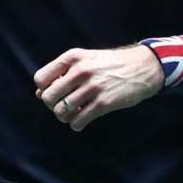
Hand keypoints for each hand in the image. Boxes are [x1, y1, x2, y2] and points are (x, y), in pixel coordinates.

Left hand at [34, 45, 163, 131]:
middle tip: (64, 105)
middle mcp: (80, 70)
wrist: (143, 67)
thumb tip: (39, 95)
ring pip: (61, 111)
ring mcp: (92, 87)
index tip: (57, 92)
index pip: (40, 79)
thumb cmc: (111, 65)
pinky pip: (78, 120)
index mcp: (73, 57)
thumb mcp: (86, 60)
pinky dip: (77, 124)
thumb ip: (62, 74)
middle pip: (47, 97)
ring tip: (74, 114)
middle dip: (53, 105)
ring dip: (65, 117)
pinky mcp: (104, 103)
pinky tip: (82, 120)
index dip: (44, 89)